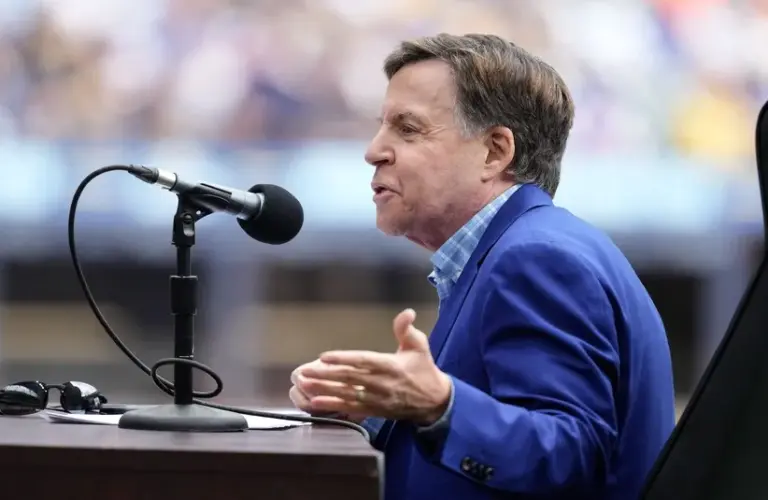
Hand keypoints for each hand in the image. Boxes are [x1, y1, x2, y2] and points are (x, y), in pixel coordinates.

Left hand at [298, 308, 451, 424]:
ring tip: (304, 385)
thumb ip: (407, 329)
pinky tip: (315, 403)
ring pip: (346, 394)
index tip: (323, 357)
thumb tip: (407, 312)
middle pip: (349, 378)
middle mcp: (382, 384)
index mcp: (391, 366)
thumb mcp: (419, 346)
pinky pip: (350, 408)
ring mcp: (377, 399)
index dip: (343, 359)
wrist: (435, 402)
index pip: (363, 361)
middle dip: (325, 375)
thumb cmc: (423, 370)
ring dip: (324, 391)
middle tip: (303, 371)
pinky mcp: (374, 410)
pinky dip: (333, 406)